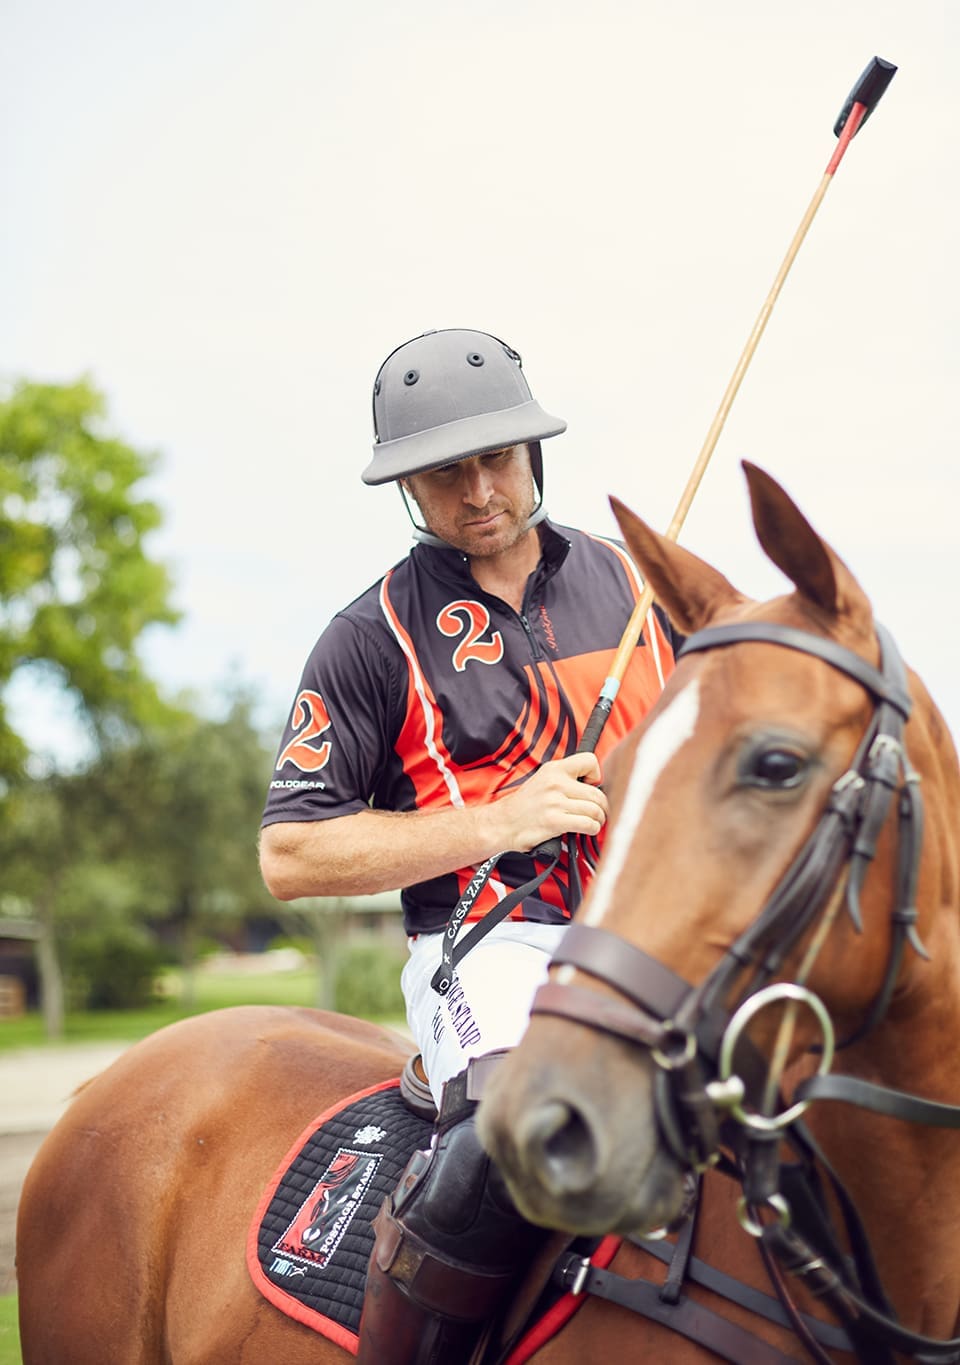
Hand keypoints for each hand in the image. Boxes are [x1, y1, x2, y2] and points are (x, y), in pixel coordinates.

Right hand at [488, 752, 607, 853]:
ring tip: (593, 823)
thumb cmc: (525, 806)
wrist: (502, 824)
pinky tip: (586, 831)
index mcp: (554, 769)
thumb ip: (566, 778)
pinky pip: (588, 824)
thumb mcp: (543, 780)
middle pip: (597, 793)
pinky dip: (592, 830)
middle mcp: (555, 782)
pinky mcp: (555, 821)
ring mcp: (555, 802)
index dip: (596, 776)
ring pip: (595, 810)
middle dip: (602, 807)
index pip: (590, 761)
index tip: (590, 787)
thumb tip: (595, 785)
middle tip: (598, 814)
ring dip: (599, 820)